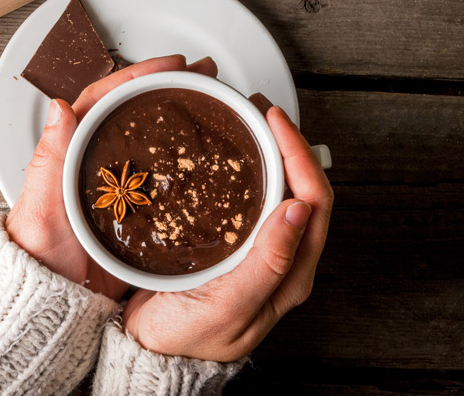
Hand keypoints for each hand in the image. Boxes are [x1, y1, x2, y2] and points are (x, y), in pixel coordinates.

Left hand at [4, 54, 217, 300]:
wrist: (55, 302)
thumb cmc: (39, 255)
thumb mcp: (41, 206)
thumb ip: (50, 159)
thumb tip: (59, 107)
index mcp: (72, 152)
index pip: (106, 99)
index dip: (139, 76)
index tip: (171, 64)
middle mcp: (99, 162)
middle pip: (135, 113)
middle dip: (170, 87)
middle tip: (205, 74)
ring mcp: (122, 186)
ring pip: (155, 141)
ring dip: (181, 117)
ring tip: (216, 102)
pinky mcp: (139, 211)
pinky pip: (166, 178)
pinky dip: (186, 161)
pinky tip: (210, 158)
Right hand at [121, 106, 333, 360]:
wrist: (148, 351)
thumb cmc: (187, 338)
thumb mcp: (231, 304)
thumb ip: (269, 262)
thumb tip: (300, 209)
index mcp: (291, 273)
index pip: (315, 200)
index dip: (299, 154)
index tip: (273, 121)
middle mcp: (282, 258)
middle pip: (303, 188)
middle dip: (288, 144)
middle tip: (260, 111)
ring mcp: (259, 250)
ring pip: (280, 190)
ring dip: (270, 153)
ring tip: (247, 122)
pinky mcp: (235, 245)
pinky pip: (253, 198)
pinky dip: (247, 168)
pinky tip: (227, 155)